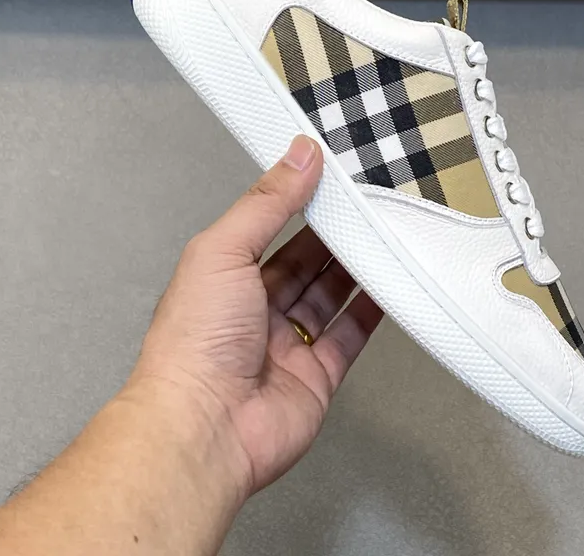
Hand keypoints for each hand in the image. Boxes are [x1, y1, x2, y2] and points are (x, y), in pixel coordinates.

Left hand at [131, 135, 382, 494]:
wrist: (205, 428)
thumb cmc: (195, 342)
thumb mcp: (224, 250)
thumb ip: (266, 203)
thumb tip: (299, 156)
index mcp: (225, 279)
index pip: (271, 232)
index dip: (301, 206)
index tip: (332, 181)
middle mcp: (254, 311)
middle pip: (305, 264)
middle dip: (334, 237)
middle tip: (366, 209)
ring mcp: (286, 345)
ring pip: (329, 297)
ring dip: (356, 270)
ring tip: (383, 239)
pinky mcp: (316, 376)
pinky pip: (349, 336)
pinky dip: (371, 312)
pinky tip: (388, 288)